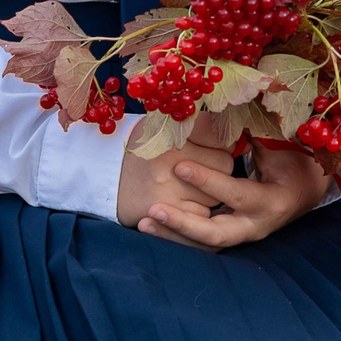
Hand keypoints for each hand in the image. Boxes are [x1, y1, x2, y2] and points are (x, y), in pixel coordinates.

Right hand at [115, 134, 233, 233]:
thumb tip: (236, 132)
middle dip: (219, 168)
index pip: (221, 136)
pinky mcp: (165, 212)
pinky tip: (183, 202)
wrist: (104, 177)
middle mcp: (172, 160)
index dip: (222, 142)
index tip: (217, 145)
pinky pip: (202, 215)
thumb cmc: (143, 149)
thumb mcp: (164, 126)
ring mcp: (169, 188)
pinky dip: (197, 211)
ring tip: (191, 185)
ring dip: (210, 192)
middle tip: (203, 167)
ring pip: (216, 193)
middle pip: (225, 166)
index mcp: (173, 132)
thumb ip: (199, 125)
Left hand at [121, 127, 329, 250]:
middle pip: (218, 234)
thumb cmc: (290, 160)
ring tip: (144, 222)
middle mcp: (256, 225)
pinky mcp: (228, 237)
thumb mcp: (277, 145)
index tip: (180, 167)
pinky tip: (149, 226)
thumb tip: (235, 94)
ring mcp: (241, 235)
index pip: (238, 194)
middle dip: (185, 224)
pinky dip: (175, 237)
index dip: (209, 182)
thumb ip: (255, 126)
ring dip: (173, 235)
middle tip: (154, 209)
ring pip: (204, 244)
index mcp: (272, 201)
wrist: (302, 190)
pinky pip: (199, 244)